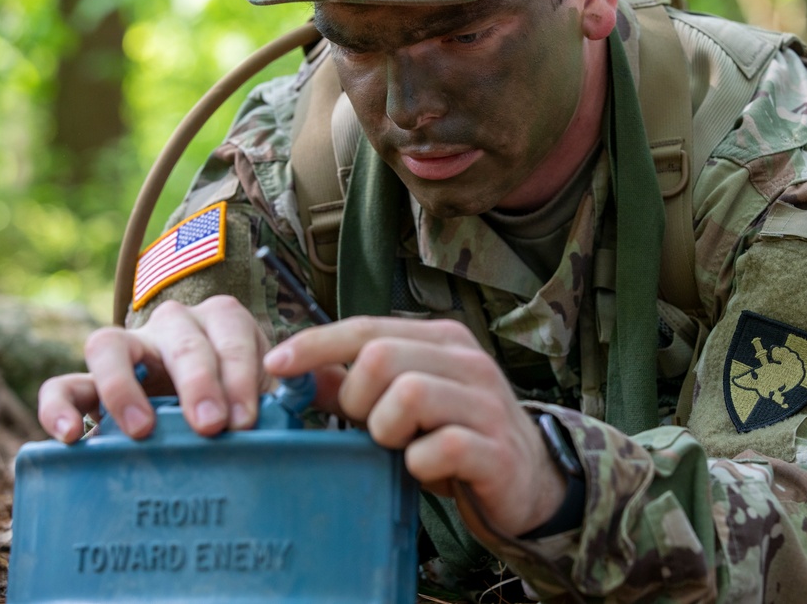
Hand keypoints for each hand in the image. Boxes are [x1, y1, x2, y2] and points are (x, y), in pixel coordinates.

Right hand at [38, 296, 270, 441]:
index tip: (245, 419)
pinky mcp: (90, 380)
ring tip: (142, 430)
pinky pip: (64, 383)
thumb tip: (307, 390)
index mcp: (222, 321)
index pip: (231, 335)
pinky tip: (73, 436)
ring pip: (110, 345)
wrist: (204, 411)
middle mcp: (174, 325)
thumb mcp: (270, 390)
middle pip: (182, 341)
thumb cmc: (242, 398)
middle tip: (210, 426)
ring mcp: (128, 348)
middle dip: (198, 383)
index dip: (240, 374)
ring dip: (125, 387)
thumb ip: (291, 390)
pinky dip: (60, 406)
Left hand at [263, 316, 569, 538]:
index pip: (368, 327)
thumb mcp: (404, 405)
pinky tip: (425, 469)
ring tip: (399, 447)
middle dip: (356, 398)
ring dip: (386, 431)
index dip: (317, 344)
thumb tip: (295, 376)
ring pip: (408, 395)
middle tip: (368, 427)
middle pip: (381, 356)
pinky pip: (438, 448)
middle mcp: (466, 362)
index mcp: (442, 341)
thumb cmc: (456, 435)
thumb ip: (355, 386)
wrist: (529, 479)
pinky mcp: (495, 449)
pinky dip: (418, 465)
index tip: (277, 364)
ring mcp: (484, 403)